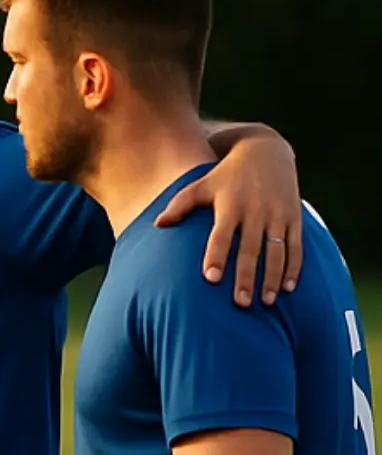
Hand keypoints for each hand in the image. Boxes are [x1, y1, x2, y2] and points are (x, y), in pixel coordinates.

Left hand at [159, 132, 300, 305]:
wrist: (265, 151)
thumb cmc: (225, 175)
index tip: (211, 278)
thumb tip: (158, 225)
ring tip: (266, 301)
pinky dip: (294, 267)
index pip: (222, 235)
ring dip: (273, 277)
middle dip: (246, 277)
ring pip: (277, 251)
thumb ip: (179, 205)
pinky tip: (289, 289)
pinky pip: (296, 246)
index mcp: (230, 206)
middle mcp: (256, 211)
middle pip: (251, 249)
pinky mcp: (294, 217)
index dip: (216, 256)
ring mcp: (277, 215)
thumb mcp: (201, 185)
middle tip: (240, 303)